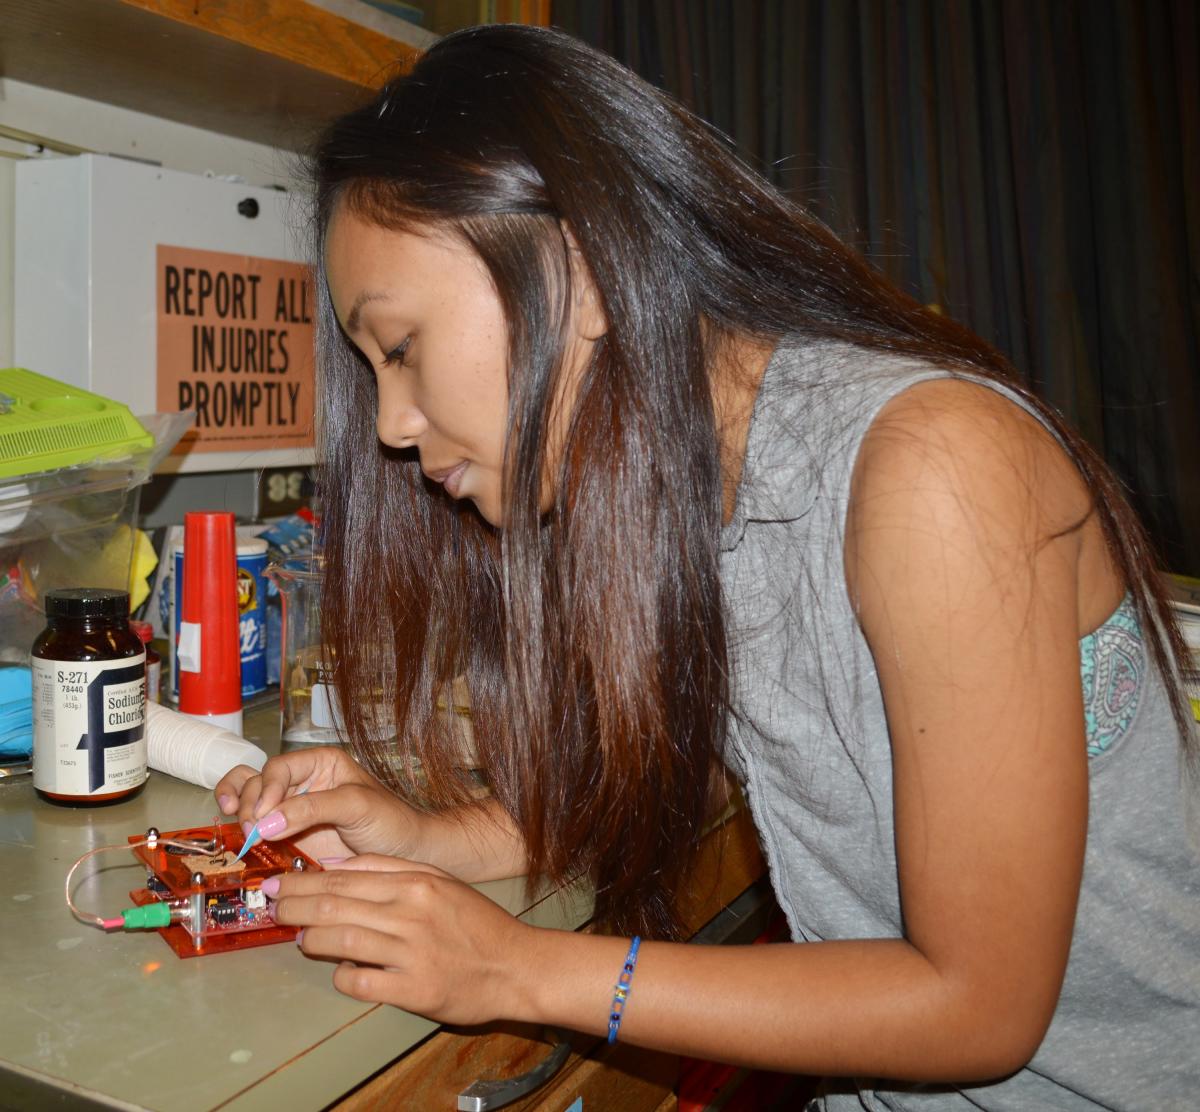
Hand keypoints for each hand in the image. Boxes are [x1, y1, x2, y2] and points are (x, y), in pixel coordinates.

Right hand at [214, 748, 427, 865]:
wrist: (403, 854)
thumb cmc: (389, 821)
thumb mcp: (357, 805)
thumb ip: (314, 808)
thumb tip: (266, 821)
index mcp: (320, 763)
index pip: (279, 768)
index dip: (267, 789)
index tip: (263, 815)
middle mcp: (301, 782)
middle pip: (258, 782)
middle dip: (250, 804)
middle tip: (252, 831)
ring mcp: (291, 810)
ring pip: (249, 798)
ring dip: (238, 811)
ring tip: (240, 829)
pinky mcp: (287, 836)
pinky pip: (255, 825)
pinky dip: (239, 825)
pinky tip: (236, 832)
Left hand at [266, 857, 531, 1024]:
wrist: (516, 966)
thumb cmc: (476, 923)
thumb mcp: (440, 880)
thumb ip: (391, 868)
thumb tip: (339, 864)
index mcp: (415, 882)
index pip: (344, 877)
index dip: (303, 880)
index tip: (278, 882)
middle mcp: (410, 913)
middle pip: (334, 905)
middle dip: (294, 905)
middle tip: (273, 906)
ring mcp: (411, 952)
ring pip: (341, 940)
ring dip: (310, 940)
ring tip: (299, 939)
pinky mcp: (413, 989)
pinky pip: (360, 981)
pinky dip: (341, 975)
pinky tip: (339, 969)